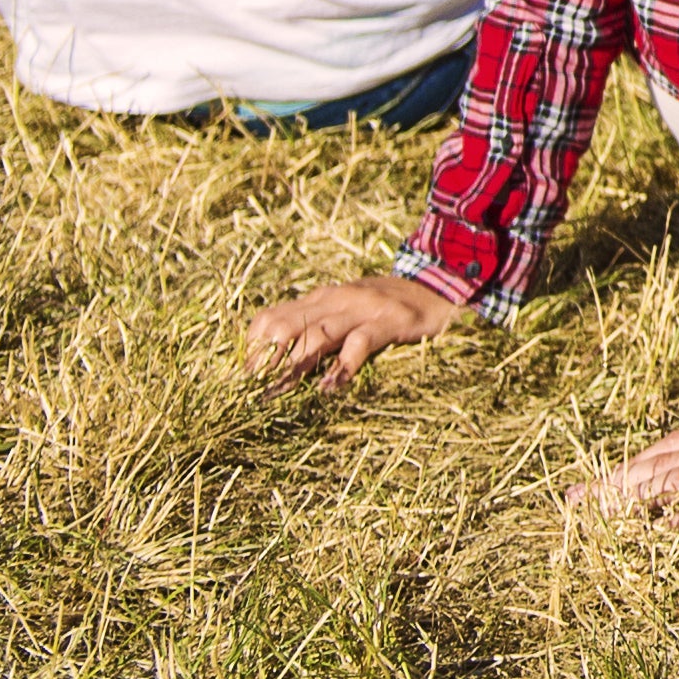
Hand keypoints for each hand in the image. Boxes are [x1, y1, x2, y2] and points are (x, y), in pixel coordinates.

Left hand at [245, 272, 461, 388]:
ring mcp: (362, 309)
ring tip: (278, 393)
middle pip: (286, 326)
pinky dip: (343, 365)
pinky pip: (360, 342)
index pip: (270, 318)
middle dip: (265, 360)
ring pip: (317, 334)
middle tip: (253, 393)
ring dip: (294, 366)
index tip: (240, 381)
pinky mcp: (389, 321)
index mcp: (320, 299)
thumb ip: (316, 328)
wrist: (438, 285)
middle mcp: (335, 300)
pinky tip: (333, 387)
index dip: (251, 349)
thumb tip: (277, 361)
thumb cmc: (386, 307)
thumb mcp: (346, 311)